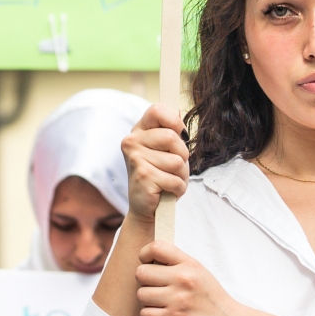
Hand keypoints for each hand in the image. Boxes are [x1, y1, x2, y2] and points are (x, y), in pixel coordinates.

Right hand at [120, 107, 188, 222]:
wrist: (146, 206)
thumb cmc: (160, 175)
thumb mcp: (166, 150)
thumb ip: (171, 131)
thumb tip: (178, 109)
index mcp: (138, 131)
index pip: (157, 110)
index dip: (174, 120)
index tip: (180, 132)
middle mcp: (132, 142)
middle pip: (172, 137)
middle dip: (182, 155)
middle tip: (174, 167)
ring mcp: (136, 159)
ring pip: (177, 162)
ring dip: (180, 175)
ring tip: (168, 180)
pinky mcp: (143, 176)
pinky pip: (176, 180)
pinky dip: (177, 189)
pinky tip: (165, 191)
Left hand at [134, 241, 250, 315]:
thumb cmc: (211, 297)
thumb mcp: (199, 272)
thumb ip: (177, 263)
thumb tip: (149, 260)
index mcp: (189, 264)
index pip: (156, 247)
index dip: (145, 255)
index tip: (149, 264)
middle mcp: (183, 278)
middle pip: (141, 273)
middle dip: (144, 282)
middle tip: (156, 288)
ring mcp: (178, 299)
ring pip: (141, 294)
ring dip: (147, 301)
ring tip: (161, 303)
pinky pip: (145, 313)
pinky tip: (162, 315)